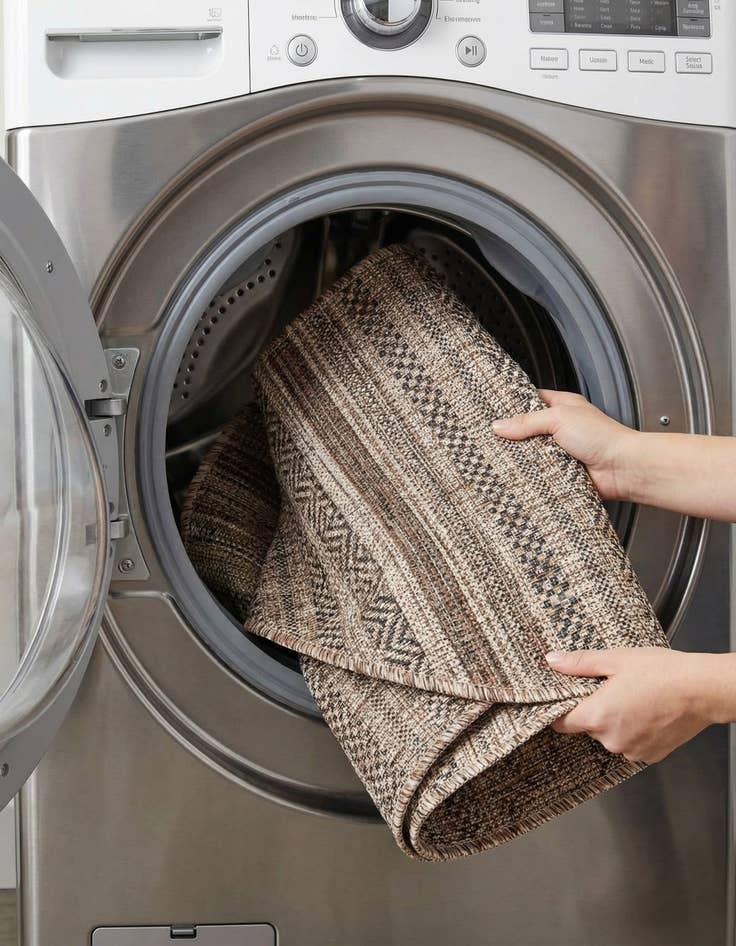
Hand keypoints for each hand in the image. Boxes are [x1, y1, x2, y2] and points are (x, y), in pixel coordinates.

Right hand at [492, 390, 637, 500]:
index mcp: (563, 406)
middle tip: (491, 438)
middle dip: (512, 435)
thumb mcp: (559, 417)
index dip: (512, 405)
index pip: (531, 401)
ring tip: (500, 457)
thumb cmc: (603, 437)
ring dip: (521, 457)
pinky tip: (518, 474)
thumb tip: (500, 425)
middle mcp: (561, 428)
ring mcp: (560, 451)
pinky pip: (538, 473)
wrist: (622, 469)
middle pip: (527, 430)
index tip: (492, 411)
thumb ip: (527, 421)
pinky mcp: (560, 472)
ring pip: (531, 453)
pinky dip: (530, 475)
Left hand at [546, 648, 725, 762]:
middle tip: (612, 688)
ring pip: (611, 736)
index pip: (561, 723)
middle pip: (588, 727)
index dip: (560, 710)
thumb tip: (553, 661)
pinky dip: (634, 730)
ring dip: (616, 721)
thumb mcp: (614, 659)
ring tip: (634, 698)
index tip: (566, 700)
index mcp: (597, 716)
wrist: (702, 689)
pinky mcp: (650, 755)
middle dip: (596, 709)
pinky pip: (631, 743)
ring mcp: (632, 751)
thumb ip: (579, 663)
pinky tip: (647, 711)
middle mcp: (611, 740)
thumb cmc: (662, 673)